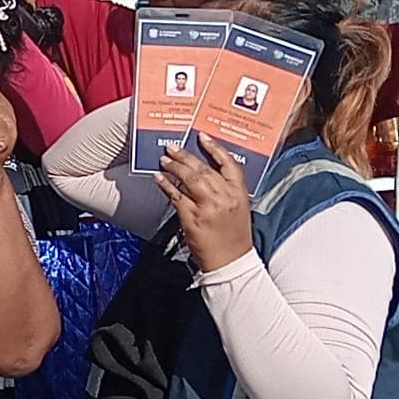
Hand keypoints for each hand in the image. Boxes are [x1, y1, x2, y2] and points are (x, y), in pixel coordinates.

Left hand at [156, 134, 253, 272]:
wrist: (231, 262)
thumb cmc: (234, 236)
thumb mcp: (238, 208)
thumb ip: (225, 189)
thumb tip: (204, 171)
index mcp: (239, 194)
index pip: (229, 164)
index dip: (215, 148)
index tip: (202, 136)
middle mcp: (225, 197)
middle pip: (204, 169)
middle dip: (185, 156)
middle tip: (172, 148)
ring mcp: (208, 207)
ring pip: (189, 179)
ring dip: (174, 167)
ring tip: (164, 160)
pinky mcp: (192, 217)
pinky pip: (175, 195)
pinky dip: (165, 185)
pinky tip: (159, 179)